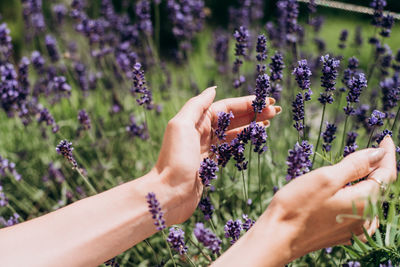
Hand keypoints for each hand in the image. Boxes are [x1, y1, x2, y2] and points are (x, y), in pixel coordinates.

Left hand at [154, 86, 279, 223]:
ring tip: (269, 123)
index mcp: (196, 120)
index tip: (266, 102)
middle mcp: (201, 132)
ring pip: (233, 133)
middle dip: (253, 113)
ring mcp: (207, 148)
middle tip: (275, 111)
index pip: (226, 107)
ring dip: (251, 126)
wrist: (169, 193)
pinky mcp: (210, 164)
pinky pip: (230, 148)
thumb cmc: (175, 158)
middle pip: (232, 119)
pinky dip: (242, 141)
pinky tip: (254, 138)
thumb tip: (213, 88)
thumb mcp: (181, 125)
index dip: (246, 103)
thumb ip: (197, 105)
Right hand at [213, 136, 395, 266]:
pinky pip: (361, 214)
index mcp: (364, 202)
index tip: (386, 139)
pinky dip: (360, 199)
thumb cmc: (297, 205)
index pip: (386, 174)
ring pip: (370, 201)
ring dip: (369, 183)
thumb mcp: (325, 178)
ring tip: (364, 169)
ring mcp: (355, 230)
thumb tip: (378, 153)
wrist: (278, 237)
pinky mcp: (343, 236)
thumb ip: (355, 165)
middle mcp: (365, 219)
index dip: (387, 154)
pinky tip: (351, 194)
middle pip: (379, 187)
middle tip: (374, 151)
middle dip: (378, 168)